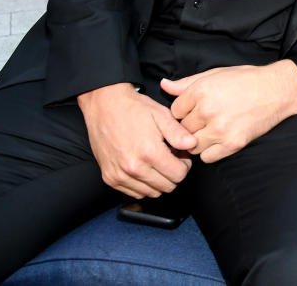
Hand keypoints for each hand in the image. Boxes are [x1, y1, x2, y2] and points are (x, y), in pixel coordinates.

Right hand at [77, 83, 196, 198]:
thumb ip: (179, 133)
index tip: (180, 156)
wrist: (104, 105)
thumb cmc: (132, 108)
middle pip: (167, 187)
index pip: (179, 175)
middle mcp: (133, 167)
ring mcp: (119, 175)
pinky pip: (134, 192)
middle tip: (170, 157)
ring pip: (151, 193)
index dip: (184, 165)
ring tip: (156, 161)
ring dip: (158, 181)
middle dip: (173, 173)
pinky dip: (142, 184)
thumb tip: (192, 145)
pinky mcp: (109, 178)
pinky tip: (144, 167)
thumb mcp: (161, 115)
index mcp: (149, 152)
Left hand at [161, 60, 296, 162]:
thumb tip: (164, 85)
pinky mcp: (232, 144)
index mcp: (201, 90)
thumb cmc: (246, 80)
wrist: (277, 91)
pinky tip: (219, 139)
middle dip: (190, 126)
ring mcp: (220, 129)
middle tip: (204, 121)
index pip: (174, 111)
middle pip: (182, 129)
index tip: (194, 110)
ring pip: (192, 146)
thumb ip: (186, 83)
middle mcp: (207, 110)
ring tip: (211, 130)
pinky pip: (207, 157)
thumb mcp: (215, 74)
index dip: (183, 112)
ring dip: (198, 141)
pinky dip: (210, 151)